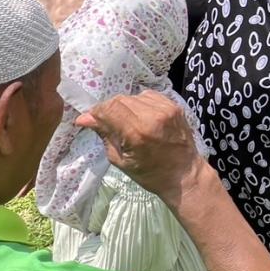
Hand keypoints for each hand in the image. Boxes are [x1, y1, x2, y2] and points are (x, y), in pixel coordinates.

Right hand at [76, 91, 204, 202]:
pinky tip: (140, 117)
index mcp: (137, 132)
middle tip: (105, 122)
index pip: (109, 108)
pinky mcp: (174, 105)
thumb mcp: (120, 160)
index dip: (95, 112)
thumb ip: (104, 135)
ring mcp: (166, 108)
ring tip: (125, 121)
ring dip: (124, 106)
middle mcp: (152, 116)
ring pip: (133, 96)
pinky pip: (148, 96)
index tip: (89, 120)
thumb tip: (84, 118)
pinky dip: (139, 104)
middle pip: (119, 100)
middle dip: (108, 109)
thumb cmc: (150, 174)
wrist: (184, 174)